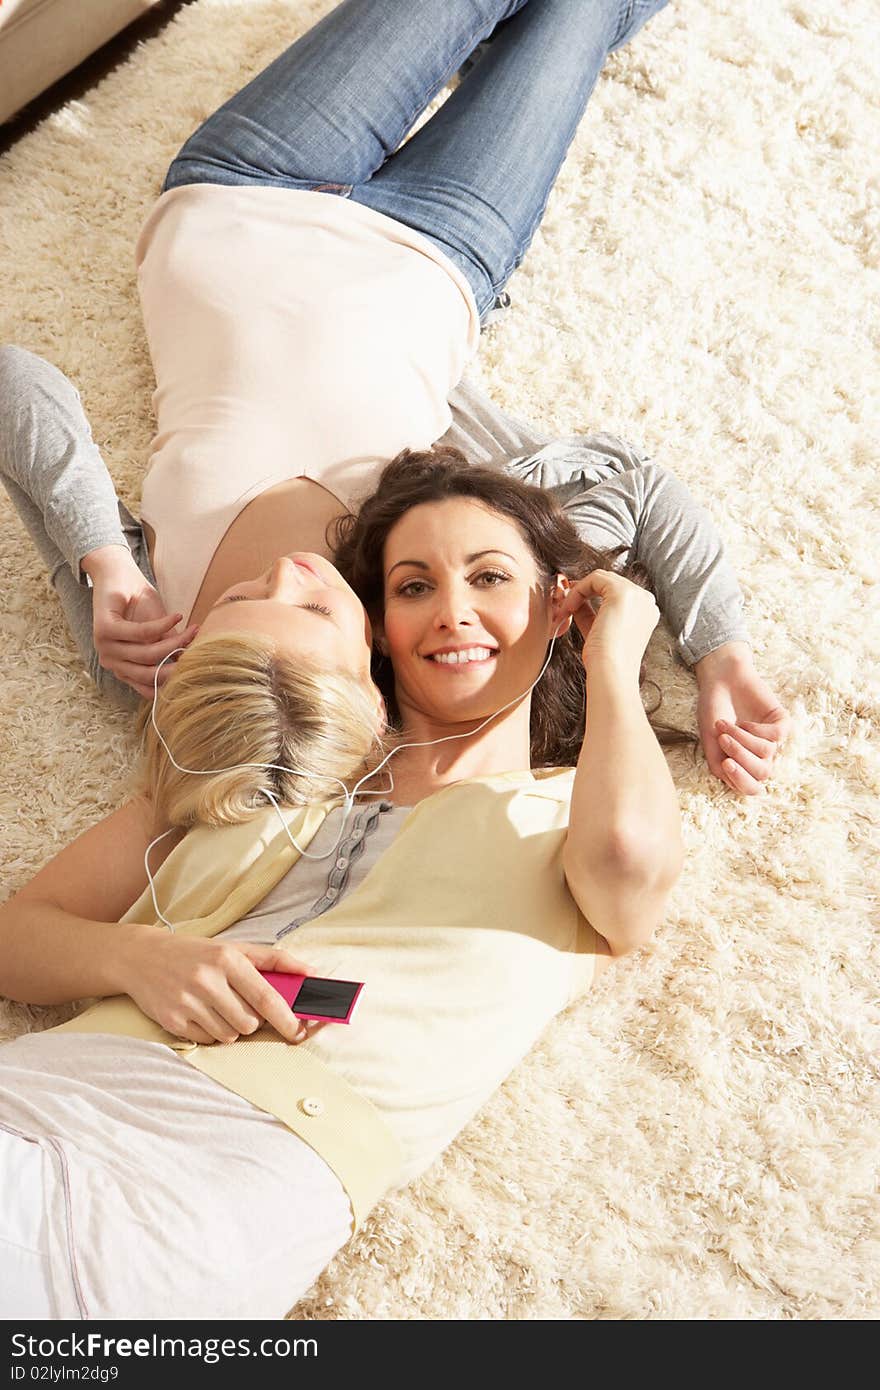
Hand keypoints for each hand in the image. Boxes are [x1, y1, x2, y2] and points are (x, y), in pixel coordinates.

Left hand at [84, 546, 198, 699]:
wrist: (116, 573)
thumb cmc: (137, 603)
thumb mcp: (158, 631)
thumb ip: (168, 648)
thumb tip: (190, 665)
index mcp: (122, 668)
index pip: (149, 687)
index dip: (173, 681)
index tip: (196, 670)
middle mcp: (111, 662)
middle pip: (149, 673)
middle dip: (178, 664)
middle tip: (200, 653)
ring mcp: (105, 647)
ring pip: (148, 654)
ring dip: (176, 641)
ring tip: (194, 630)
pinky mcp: (105, 629)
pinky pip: (142, 633)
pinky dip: (163, 625)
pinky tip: (178, 617)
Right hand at [119, 926, 317, 1044]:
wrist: (140, 957)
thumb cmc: (196, 953)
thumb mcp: (234, 948)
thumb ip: (275, 960)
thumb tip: (311, 973)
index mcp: (227, 959)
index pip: (266, 997)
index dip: (286, 1019)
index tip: (298, 1031)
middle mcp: (207, 980)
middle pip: (249, 1022)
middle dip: (252, 1020)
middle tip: (239, 1004)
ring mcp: (187, 1002)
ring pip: (230, 1035)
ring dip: (230, 1027)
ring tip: (215, 1006)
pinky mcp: (172, 1021)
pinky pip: (207, 1041)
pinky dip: (210, 1032)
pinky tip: (198, 1012)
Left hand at [558, 568, 659, 675]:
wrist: (610, 672)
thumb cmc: (603, 661)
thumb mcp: (596, 630)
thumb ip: (588, 611)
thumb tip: (574, 596)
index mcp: (645, 612)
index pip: (615, 592)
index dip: (591, 595)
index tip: (571, 606)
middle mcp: (646, 601)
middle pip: (609, 582)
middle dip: (583, 591)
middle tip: (564, 605)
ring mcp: (637, 595)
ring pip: (601, 578)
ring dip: (578, 592)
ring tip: (565, 610)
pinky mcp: (623, 593)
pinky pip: (594, 579)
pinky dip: (577, 591)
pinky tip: (569, 608)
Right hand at [695, 642, 791, 795]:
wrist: (719, 681)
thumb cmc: (713, 711)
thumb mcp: (709, 742)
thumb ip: (719, 766)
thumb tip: (734, 782)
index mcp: (743, 764)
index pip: (750, 787)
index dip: (741, 780)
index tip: (726, 764)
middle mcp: (760, 755)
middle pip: (762, 773)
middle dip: (742, 758)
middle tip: (723, 741)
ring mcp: (772, 739)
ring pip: (766, 753)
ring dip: (742, 738)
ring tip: (725, 725)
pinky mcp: (782, 722)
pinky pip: (776, 736)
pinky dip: (756, 729)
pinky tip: (745, 721)